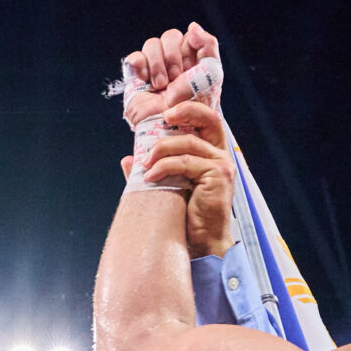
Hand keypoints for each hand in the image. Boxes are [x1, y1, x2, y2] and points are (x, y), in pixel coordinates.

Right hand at [123, 23, 221, 111]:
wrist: (171, 129)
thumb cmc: (194, 108)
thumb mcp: (211, 75)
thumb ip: (208, 46)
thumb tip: (193, 26)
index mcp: (193, 59)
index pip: (189, 36)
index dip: (189, 46)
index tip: (190, 65)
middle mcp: (174, 61)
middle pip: (170, 36)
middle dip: (172, 57)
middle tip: (175, 78)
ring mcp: (154, 68)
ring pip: (152, 44)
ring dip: (157, 64)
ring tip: (161, 85)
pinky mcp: (137, 77)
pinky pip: (135, 57)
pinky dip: (140, 65)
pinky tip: (145, 80)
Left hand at [126, 102, 236, 258]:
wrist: (200, 242)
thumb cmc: (186, 215)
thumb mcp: (167, 185)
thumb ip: (152, 170)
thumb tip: (128, 159)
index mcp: (212, 153)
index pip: (207, 119)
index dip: (190, 108)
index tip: (166, 111)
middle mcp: (221, 155)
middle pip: (209, 119)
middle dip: (185, 111)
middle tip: (163, 117)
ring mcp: (222, 165)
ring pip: (189, 143)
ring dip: (162, 149)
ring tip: (146, 163)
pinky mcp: (218, 176)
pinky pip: (185, 163)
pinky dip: (164, 167)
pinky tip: (151, 176)